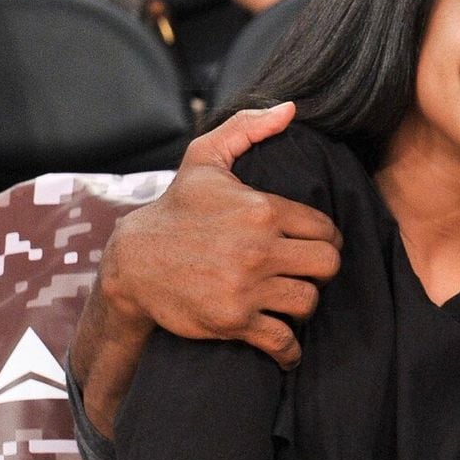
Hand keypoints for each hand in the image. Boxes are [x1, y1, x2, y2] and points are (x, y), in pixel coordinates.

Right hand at [98, 103, 342, 368]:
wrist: (132, 263)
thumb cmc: (175, 209)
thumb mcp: (205, 159)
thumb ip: (247, 128)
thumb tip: (290, 109)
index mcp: (261, 209)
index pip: (325, 229)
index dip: (324, 238)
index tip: (312, 246)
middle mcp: (259, 249)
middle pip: (327, 266)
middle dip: (321, 270)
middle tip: (306, 272)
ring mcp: (247, 287)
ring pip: (309, 302)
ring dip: (304, 305)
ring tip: (291, 300)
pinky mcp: (233, 321)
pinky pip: (283, 341)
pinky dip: (289, 350)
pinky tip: (287, 346)